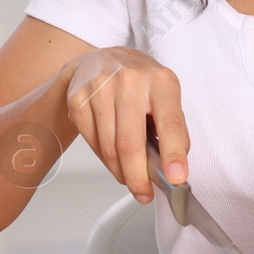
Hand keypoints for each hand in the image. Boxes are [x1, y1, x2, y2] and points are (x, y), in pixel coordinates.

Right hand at [61, 48, 189, 203]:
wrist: (100, 60)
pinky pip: (93, 143)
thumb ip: (174, 129)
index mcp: (160, 81)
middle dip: (138, 177)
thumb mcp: (166, 96)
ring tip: (130, 177)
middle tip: (143, 193)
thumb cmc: (139, 82)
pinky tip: (113, 157)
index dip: (173, 154)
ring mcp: (100, 88)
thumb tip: (174, 167)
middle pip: (130, 143)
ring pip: (109, 148)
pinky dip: (105, 159)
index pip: (169, 123)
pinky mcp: (78, 100)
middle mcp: (129, 80)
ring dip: (121, 172)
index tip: (176, 178)